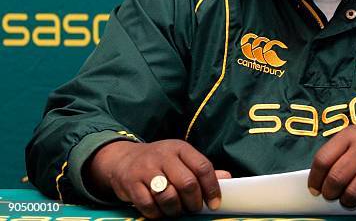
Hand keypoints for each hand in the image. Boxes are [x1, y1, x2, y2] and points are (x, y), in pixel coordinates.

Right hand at [85, 139, 230, 218]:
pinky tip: (161, 211)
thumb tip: (227, 179)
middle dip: (194, 202)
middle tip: (194, 209)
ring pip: (169, 197)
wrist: (123, 159)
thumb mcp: (180, 158)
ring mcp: (146, 170)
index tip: (215, 203)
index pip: (203, 167)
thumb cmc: (159, 161)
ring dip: (176, 210)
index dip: (212, 188)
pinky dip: (158, 214)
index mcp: (180, 148)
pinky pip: (149, 206)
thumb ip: (201, 169)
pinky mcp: (132, 184)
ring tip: (178, 211)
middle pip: (187, 183)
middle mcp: (164, 156)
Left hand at [308, 124, 355, 208]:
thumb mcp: (353, 136)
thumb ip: (336, 153)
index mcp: (350, 135)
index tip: (314, 188)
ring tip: (346, 198)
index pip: (323, 159)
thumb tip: (319, 180)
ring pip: (353, 193)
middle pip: (336, 178)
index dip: (315, 178)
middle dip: (329, 193)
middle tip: (330, 195)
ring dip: (345, 201)